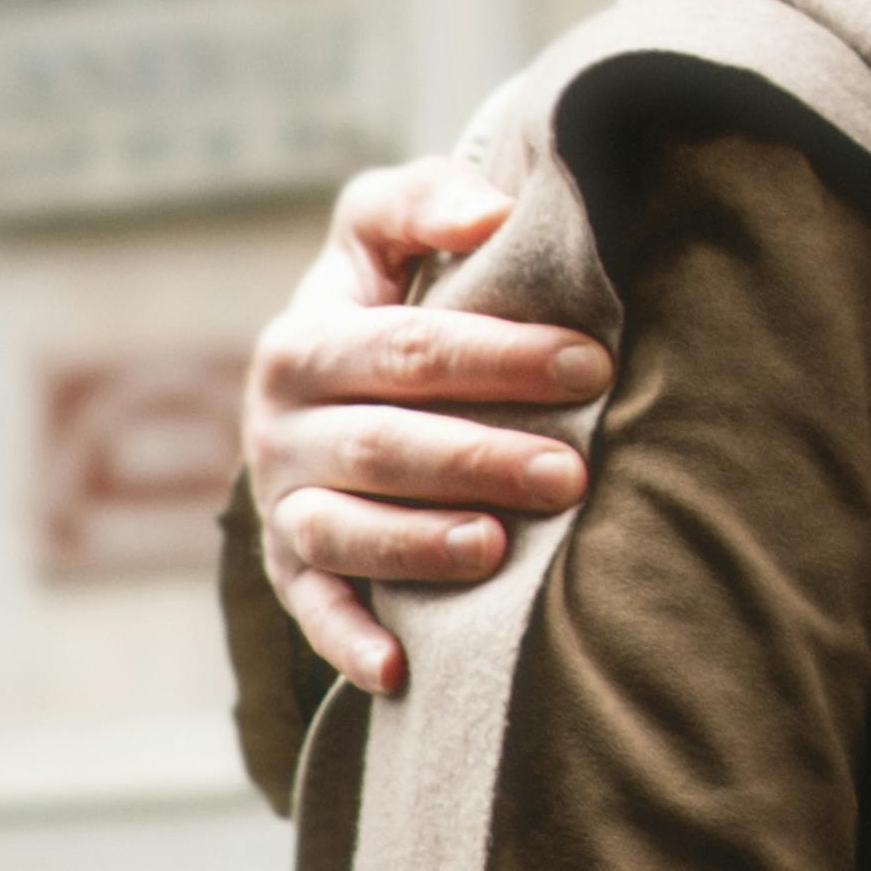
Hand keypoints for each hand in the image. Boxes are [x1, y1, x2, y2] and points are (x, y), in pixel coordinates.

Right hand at [241, 161, 610, 692]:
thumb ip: (424, 202)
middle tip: (571, 471)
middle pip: (385, 444)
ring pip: (345, 530)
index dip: (498, 355)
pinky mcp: (291, 570)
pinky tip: (400, 668)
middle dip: (480, 457)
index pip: (407, 347)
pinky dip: (347, 641)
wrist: (321, 381)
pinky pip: (312, 611)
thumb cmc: (379, 294)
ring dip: (420, 543)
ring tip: (498, 548)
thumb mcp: (382, 231)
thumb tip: (492, 213)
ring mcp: (281, 505)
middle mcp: (279, 427)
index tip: (591, 363)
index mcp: (304, 339)